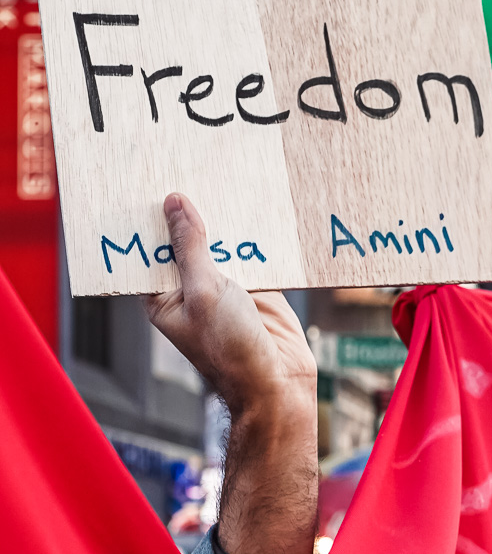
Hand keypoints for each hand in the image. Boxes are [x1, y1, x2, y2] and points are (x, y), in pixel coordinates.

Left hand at [144, 194, 314, 418]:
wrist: (279, 385)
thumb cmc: (231, 352)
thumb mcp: (204, 291)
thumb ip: (191, 247)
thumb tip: (175, 204)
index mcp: (164, 298)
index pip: (152, 250)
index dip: (153, 219)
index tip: (151, 180)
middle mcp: (192, 291)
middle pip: (188, 242)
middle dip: (192, 214)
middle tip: (190, 167)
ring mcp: (226, 289)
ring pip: (223, 245)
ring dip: (227, 222)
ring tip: (225, 178)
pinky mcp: (258, 289)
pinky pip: (256, 254)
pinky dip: (258, 237)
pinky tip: (258, 208)